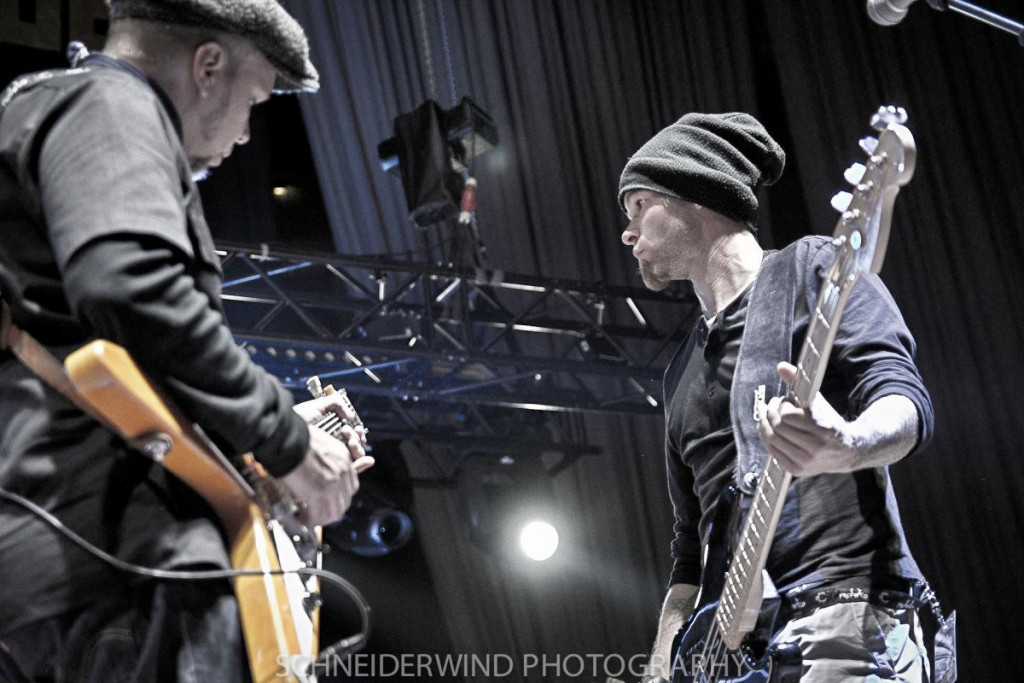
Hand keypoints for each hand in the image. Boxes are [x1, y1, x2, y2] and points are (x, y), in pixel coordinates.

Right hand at [281, 394, 374, 525]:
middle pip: (344, 502)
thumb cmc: (297, 439)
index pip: (351, 487)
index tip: (328, 502)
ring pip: (333, 513)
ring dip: (321, 519)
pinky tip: (300, 519)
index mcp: (345, 460)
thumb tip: (319, 470)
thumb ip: (326, 457)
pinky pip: (317, 516)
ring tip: (308, 519)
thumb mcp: (320, 444)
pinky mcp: (319, 494)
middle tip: (317, 515)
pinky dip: (309, 521)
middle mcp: (343, 473)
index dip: (340, 498)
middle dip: (331, 511)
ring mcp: (333, 485)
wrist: (288, 438)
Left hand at [757, 362, 856, 475]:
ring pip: (772, 440)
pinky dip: (767, 439)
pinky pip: (773, 452)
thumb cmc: (828, 422)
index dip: (781, 405)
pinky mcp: (798, 470)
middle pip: (778, 428)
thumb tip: (781, 366)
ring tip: (767, 415)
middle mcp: (815, 447)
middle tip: (770, 405)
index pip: (787, 416)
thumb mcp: (817, 401)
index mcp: (823, 429)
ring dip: (765, 424)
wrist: (847, 451)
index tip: (783, 400)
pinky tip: (769, 430)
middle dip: (770, 413)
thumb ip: (798, 383)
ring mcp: (806, 461)